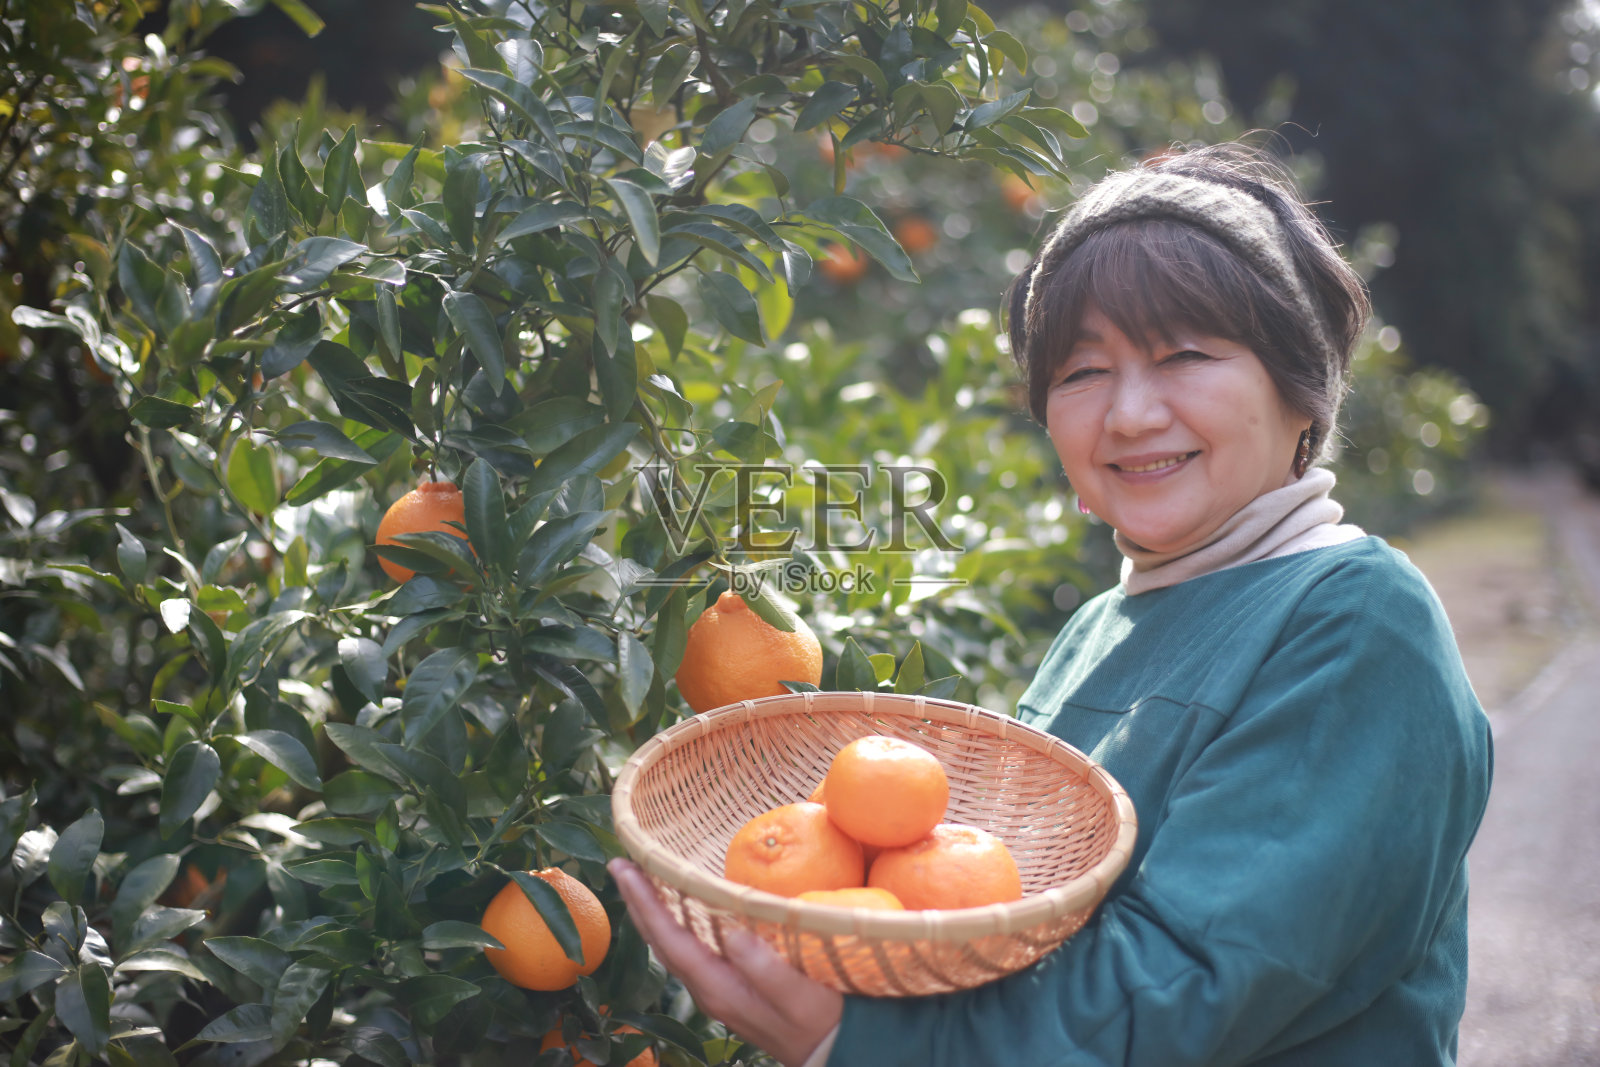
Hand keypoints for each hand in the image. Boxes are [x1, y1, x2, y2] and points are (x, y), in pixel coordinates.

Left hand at [609, 858, 843, 1066]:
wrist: (830, 1052)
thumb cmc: (821, 1021)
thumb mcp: (801, 997)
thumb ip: (766, 969)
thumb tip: (732, 934)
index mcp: (719, 987)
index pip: (670, 939)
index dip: (646, 903)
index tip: (626, 870)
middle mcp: (707, 989)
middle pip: (660, 941)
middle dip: (637, 902)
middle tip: (620, 865)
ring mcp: (715, 988)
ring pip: (670, 945)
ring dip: (650, 911)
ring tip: (637, 879)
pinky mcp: (726, 984)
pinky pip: (686, 948)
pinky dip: (671, 922)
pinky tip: (673, 908)